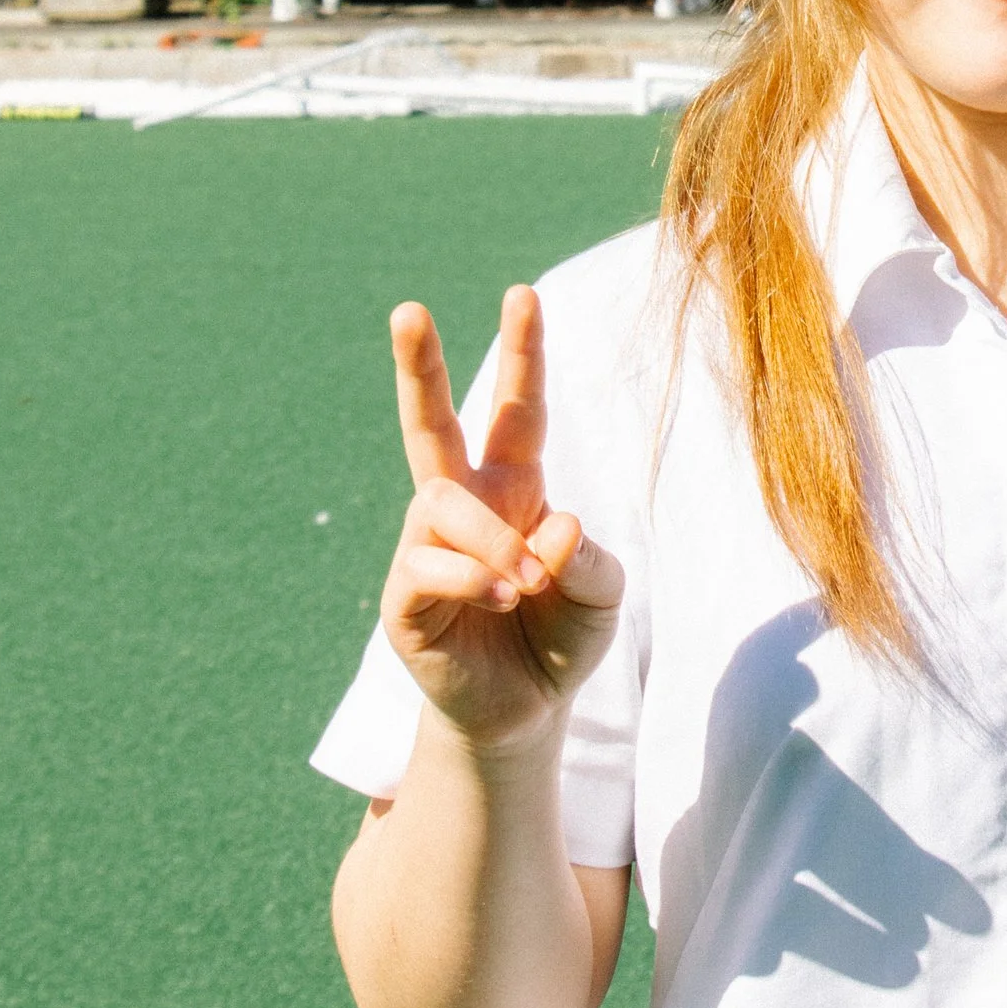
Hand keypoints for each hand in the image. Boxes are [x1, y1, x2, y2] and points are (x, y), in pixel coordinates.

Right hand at [379, 287, 624, 750]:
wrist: (525, 713)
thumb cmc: (562, 639)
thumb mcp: (602, 594)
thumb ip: (588, 557)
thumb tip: (551, 525)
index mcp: (516, 488)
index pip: (519, 410)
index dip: (523, 354)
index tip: (523, 294)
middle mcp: (464, 505)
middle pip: (432, 421)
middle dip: (420, 365)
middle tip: (408, 309)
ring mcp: (426, 547)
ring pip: (443, 502)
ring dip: (492, 539)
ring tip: (523, 582)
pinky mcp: (403, 596)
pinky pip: (427, 563)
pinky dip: (473, 576)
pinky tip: (502, 597)